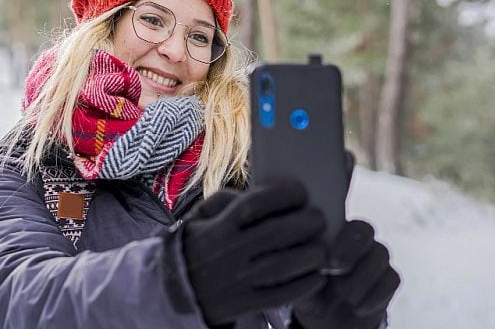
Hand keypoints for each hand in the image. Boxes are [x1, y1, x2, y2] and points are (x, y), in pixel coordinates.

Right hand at [179, 179, 328, 325]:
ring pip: (281, 267)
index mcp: (218, 227)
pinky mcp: (244, 303)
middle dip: (304, 223)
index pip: (253, 205)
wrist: (173, 288)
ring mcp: (236, 281)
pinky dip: (304, 285)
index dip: (281, 194)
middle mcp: (228, 253)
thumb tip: (261, 192)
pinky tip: (316, 274)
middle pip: (274, 234)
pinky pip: (280, 296)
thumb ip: (226, 200)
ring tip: (321, 247)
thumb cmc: (195, 244)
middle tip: (319, 217)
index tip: (300, 190)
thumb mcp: (200, 216)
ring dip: (309, 255)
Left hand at [291, 221, 399, 328]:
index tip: (330, 261)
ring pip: (380, 254)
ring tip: (346, 297)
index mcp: (331, 234)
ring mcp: (374, 259)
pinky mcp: (388, 280)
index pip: (339, 221)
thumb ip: (302, 270)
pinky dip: (376, 295)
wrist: (328, 322)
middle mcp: (355, 241)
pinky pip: (392, 278)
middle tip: (337, 268)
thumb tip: (305, 260)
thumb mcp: (300, 285)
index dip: (340, 238)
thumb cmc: (310, 295)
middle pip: (365, 229)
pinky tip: (359, 308)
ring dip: (363, 277)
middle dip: (352, 248)